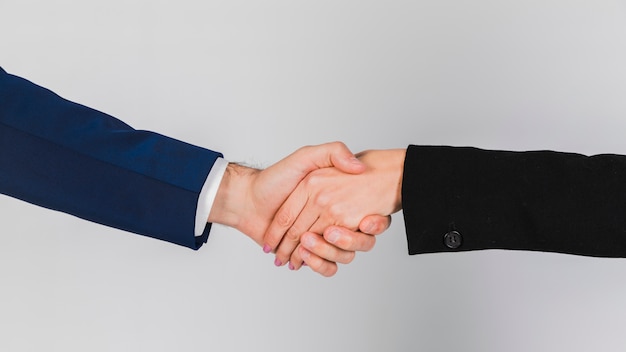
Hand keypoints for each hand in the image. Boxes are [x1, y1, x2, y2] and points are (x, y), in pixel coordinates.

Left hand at [206, 142, 389, 275]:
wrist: (246, 200)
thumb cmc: (273, 179)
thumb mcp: (305, 157)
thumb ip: (333, 153)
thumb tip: (359, 166)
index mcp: (334, 197)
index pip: (357, 214)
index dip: (367, 221)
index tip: (366, 222)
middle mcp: (329, 217)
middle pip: (350, 236)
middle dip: (342, 240)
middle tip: (330, 234)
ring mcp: (321, 237)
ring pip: (340, 255)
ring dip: (324, 254)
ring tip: (305, 246)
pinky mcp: (310, 252)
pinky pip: (327, 267)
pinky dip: (319, 266)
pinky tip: (303, 259)